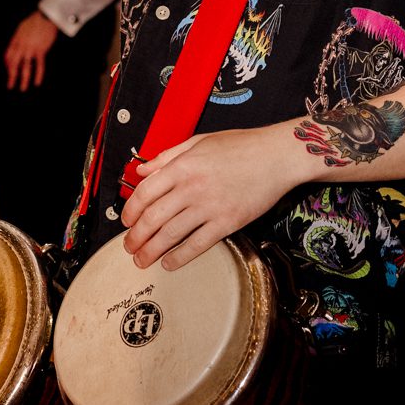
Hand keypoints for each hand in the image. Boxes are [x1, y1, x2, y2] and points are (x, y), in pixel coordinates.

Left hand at [5, 10, 58, 90]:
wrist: (45, 16)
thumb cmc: (35, 20)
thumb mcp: (21, 28)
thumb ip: (18, 38)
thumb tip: (16, 45)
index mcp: (15, 40)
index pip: (8, 56)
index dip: (7, 66)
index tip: (9, 72)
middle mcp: (21, 46)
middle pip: (13, 64)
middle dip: (11, 76)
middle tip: (10, 86)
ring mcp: (30, 49)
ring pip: (25, 67)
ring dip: (23, 79)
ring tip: (22, 88)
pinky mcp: (41, 50)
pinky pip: (39, 65)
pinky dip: (38, 75)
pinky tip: (37, 82)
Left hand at [121, 125, 299, 271]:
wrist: (277, 156)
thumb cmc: (242, 146)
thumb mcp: (200, 141)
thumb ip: (168, 156)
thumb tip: (142, 169)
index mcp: (183, 166)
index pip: (145, 192)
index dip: (131, 211)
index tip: (126, 222)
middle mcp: (192, 187)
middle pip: (153, 217)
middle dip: (136, 237)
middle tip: (129, 247)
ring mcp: (209, 206)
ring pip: (170, 234)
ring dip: (151, 251)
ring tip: (142, 260)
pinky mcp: (227, 222)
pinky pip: (197, 244)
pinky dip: (179, 257)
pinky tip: (169, 263)